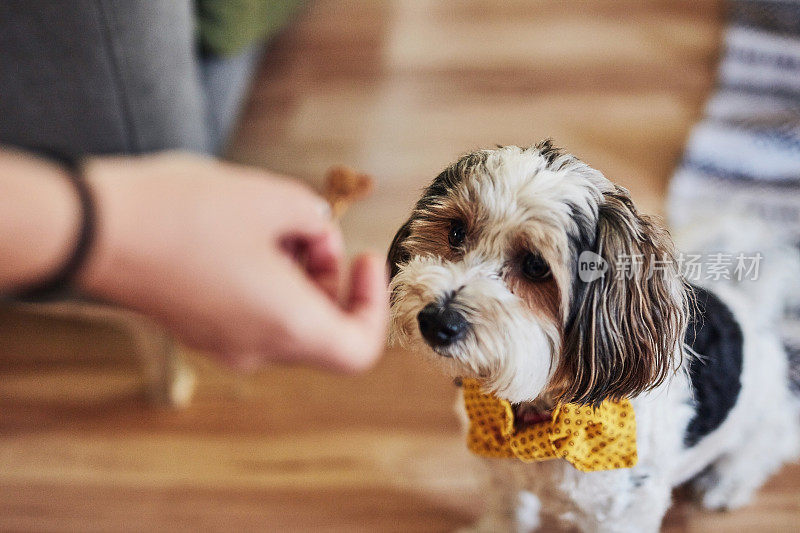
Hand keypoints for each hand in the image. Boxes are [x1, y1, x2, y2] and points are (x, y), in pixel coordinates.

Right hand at [78, 152, 387, 371]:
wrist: (91, 228)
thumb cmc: (180, 216)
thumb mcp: (270, 197)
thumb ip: (314, 217)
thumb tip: (316, 229)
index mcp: (285, 326)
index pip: (359, 348)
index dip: (374, 304)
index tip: (365, 260)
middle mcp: (256, 347)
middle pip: (321, 325)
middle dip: (328, 272)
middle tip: (311, 226)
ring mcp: (222, 341)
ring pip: (286, 315)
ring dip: (296, 271)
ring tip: (274, 219)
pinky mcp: (197, 326)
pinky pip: (251, 310)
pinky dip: (265, 277)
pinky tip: (245, 233)